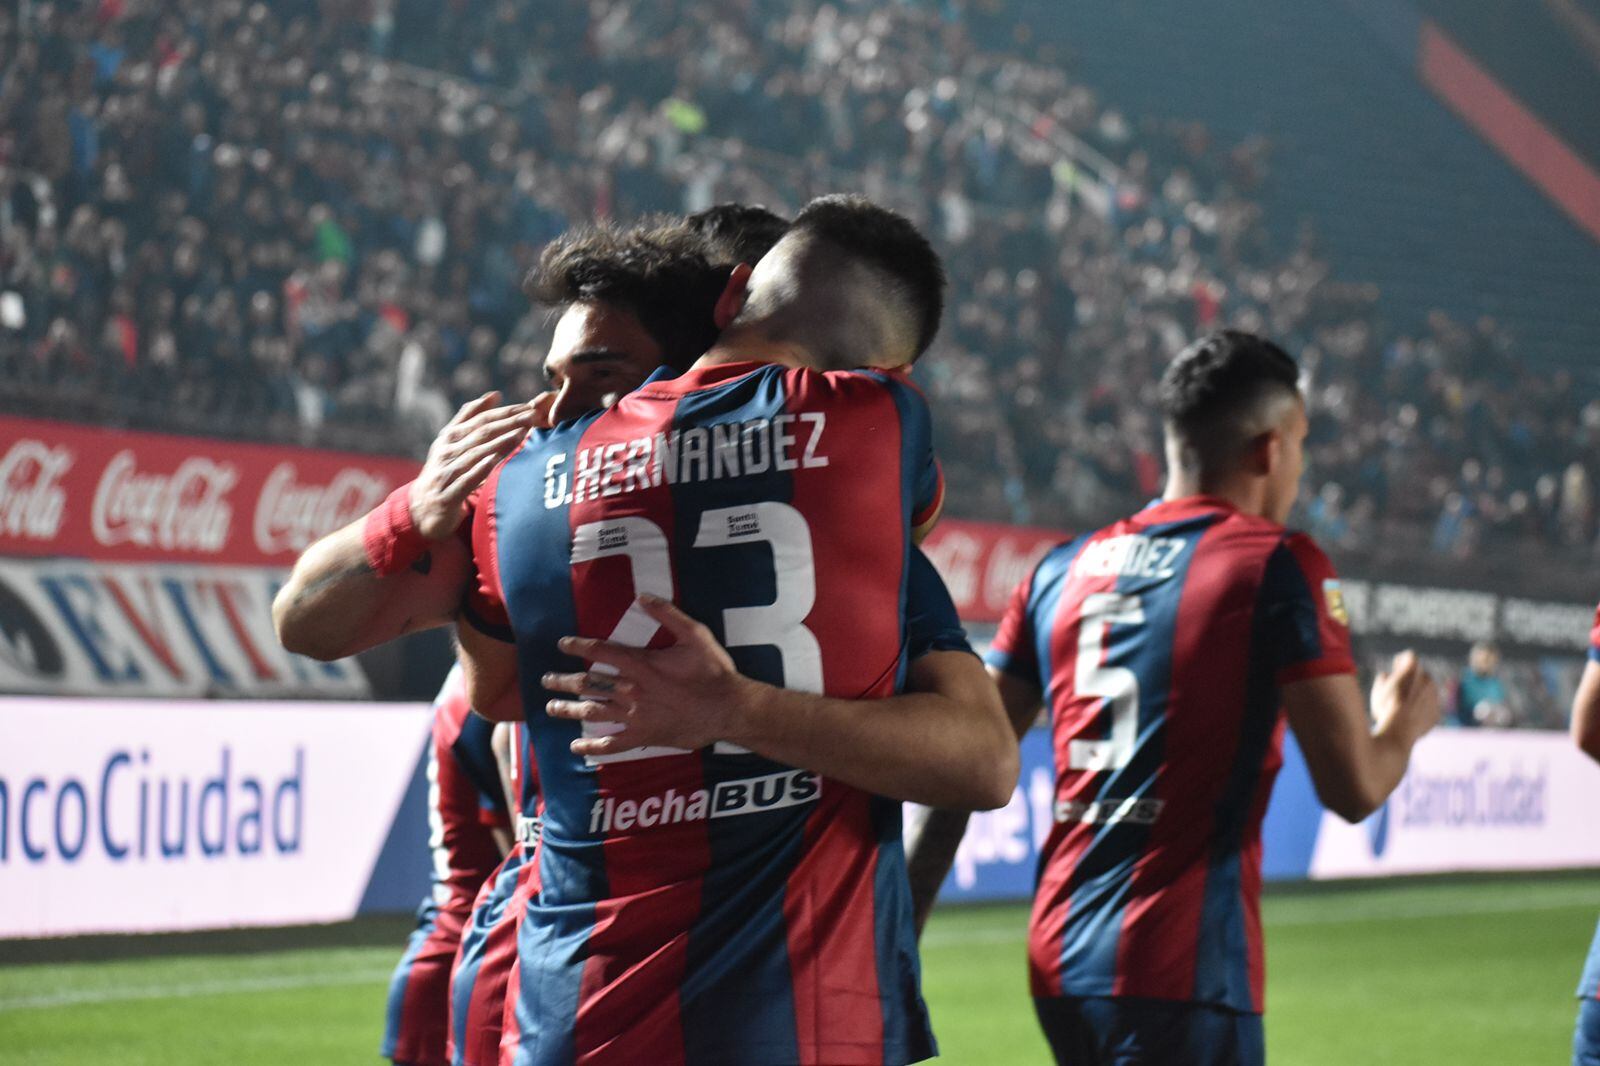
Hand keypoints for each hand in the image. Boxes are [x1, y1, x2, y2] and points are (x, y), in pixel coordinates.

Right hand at [410, 392, 545, 539]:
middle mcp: (446, 451)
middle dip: (508, 423)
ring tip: (521, 433)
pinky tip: (496, 460)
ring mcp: (446, 472)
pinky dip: (481, 469)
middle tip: (532, 416)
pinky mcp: (447, 495)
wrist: (420, 508)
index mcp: (450, 436)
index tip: (528, 407)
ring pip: (475, 454)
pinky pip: (466, 480)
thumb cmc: (444, 470)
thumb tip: (496, 394)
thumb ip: (471, 417)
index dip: (505, 412)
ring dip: (499, 442)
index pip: (481, 419)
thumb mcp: (452, 442)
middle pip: (481, 433)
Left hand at [543, 595, 756, 757]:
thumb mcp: (696, 635)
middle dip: (564, 681)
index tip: (562, 644)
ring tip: (551, 708)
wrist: (728, 709)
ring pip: (593, 712)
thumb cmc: (713, 671)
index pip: (601, 652)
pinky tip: (578, 747)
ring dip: (569, 710)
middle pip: (588, 684)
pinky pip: (613, 744)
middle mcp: (632, 691)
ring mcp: (635, 716)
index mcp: (641, 665)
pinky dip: (593, 747)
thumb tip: (643, 596)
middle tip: (546, 680)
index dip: (578, 646)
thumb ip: (669, 614)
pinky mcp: (644, 736)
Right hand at [1371, 649, 1440, 743]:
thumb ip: (1384, 679)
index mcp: (1414, 668)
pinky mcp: (1437, 714)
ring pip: (1427, 692)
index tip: (1395, 667)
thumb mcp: (1378, 689)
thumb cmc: (1385, 707)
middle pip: (1420, 674)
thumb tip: (1386, 676)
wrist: (1399, 732)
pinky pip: (1428, 709)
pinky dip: (1420, 712)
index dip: (1400, 662)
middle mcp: (1428, 679)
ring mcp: (1435, 697)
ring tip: (1402, 706)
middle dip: (1411, 679)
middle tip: (1398, 688)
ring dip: (1417, 695)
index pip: (1409, 656)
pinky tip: (1407, 719)